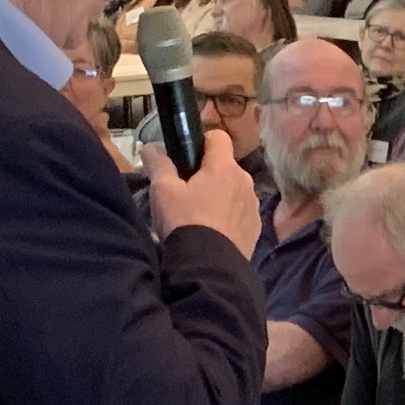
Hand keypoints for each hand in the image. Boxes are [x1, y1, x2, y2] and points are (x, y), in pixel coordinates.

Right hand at [145, 126, 263, 255]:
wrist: (209, 267)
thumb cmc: (184, 222)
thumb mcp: (163, 191)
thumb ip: (158, 164)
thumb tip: (150, 146)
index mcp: (224, 167)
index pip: (218, 136)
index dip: (201, 141)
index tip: (186, 157)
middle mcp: (245, 181)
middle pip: (225, 166)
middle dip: (208, 173)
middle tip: (186, 191)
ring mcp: (253, 206)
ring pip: (234, 190)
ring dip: (220, 195)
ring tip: (199, 215)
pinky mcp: (255, 228)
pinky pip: (240, 212)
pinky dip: (228, 216)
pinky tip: (213, 231)